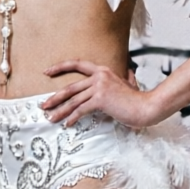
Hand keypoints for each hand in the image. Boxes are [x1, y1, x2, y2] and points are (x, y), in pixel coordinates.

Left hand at [42, 61, 161, 130]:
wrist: (146, 107)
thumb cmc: (137, 99)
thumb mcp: (129, 85)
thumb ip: (126, 79)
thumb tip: (129, 74)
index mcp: (103, 71)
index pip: (78, 64)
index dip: (60, 67)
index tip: (47, 72)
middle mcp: (99, 76)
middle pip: (71, 87)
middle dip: (55, 98)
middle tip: (43, 106)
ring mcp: (99, 87)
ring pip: (73, 100)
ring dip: (60, 111)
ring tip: (51, 118)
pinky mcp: (100, 99)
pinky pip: (81, 109)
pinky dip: (72, 117)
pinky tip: (67, 124)